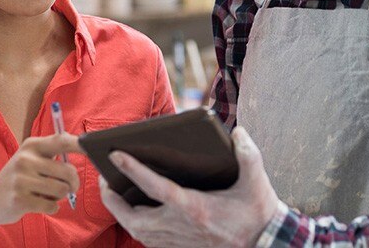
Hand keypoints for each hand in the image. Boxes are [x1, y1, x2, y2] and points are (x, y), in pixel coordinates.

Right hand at [0, 133, 81, 225]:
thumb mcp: (30, 158)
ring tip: (47, 194)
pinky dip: (51, 207)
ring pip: (62, 190)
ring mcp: (21, 180)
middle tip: (68, 187)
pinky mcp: (20, 200)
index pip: (61, 141)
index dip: (79, 145)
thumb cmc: (18, 178)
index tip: (92, 149)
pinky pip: (52, 206)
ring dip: (60, 196)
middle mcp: (26, 160)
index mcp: (31, 146)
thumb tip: (81, 145)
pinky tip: (39, 203)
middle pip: (68, 171)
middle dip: (73, 183)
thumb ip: (53, 152)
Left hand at [99, 127, 279, 247]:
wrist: (265, 245)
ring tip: (113, 194)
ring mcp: (178, 241)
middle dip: (112, 200)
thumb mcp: (256, 181)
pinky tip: (135, 213)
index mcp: (194, 207)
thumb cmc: (258, 213)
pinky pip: (148, 240)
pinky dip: (136, 226)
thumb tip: (237, 132)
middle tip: (103, 180)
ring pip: (137, 231)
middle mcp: (180, 226)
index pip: (155, 187)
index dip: (133, 170)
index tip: (115, 154)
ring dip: (121, 214)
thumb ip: (248, 154)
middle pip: (133, 217)